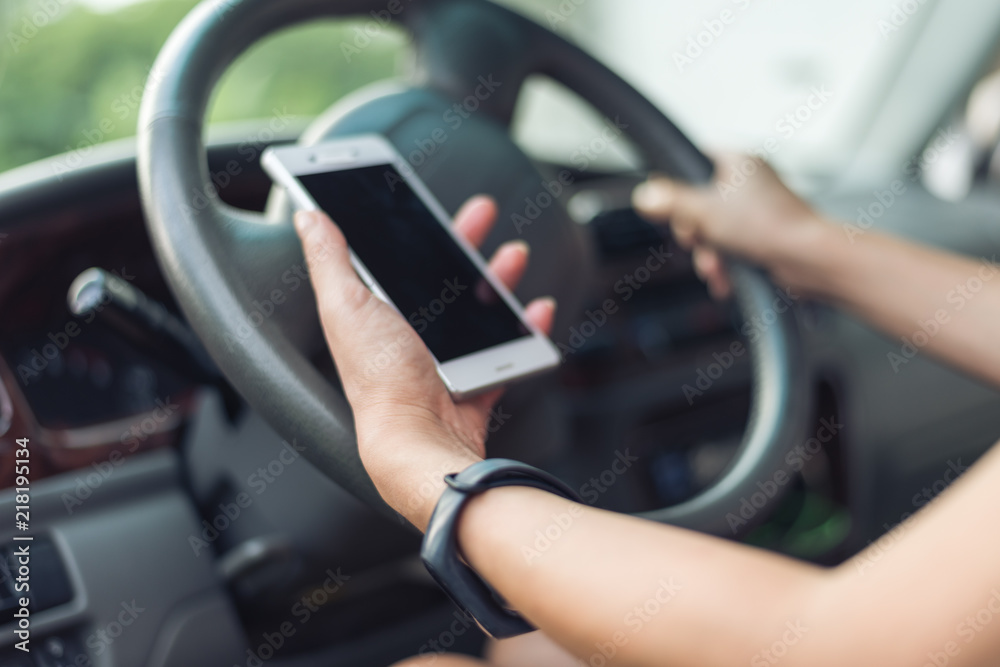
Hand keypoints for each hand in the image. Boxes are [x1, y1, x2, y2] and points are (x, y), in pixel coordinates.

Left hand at [293, 196, 555, 530]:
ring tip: (514, 256)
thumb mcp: (347, 306)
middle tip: (482, 212)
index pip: (394, 259)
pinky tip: (536, 310)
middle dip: (463, 240)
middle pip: (440, 277)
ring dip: (498, 277)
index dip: (410, 226)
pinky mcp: (473, 383)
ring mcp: (442, 360)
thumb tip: (308, 216)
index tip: (423, 200)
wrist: (421, 440)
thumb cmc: (382, 378)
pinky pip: (506, 350)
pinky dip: (525, 328)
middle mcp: (406, 336)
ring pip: (477, 308)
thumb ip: (329, 259)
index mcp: (374, 314)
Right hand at [632, 154, 831, 297]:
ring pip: (715, 230)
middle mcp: (750, 182)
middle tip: (698, 242)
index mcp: (739, 162)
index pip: (695, 161)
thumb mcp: (705, 211)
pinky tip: (726, 279)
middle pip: (700, 203)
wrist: (809, 260)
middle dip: (695, 234)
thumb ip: (671, 202)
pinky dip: (727, 264)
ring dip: (709, 255)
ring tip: (716, 269)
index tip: (672, 208)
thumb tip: (644, 195)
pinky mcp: (765, 236)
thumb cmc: (770, 228)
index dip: (677, 187)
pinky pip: (733, 247)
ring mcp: (759, 210)